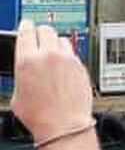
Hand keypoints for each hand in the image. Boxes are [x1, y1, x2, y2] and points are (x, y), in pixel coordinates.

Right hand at [11, 20, 92, 142]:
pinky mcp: (81, 65)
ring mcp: (68, 59)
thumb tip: (26, 70)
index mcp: (27, 60)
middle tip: (39, 37)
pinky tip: (64, 65)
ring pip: (61, 39)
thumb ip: (22, 74)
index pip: (26, 31)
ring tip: (52, 53)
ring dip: (55, 43)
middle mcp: (49, 55)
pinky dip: (68, 55)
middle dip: (41, 33)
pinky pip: (73, 52)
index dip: (25, 26)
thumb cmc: (40, 115)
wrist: (64, 124)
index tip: (27, 25)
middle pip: (46, 30)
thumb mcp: (17, 94)